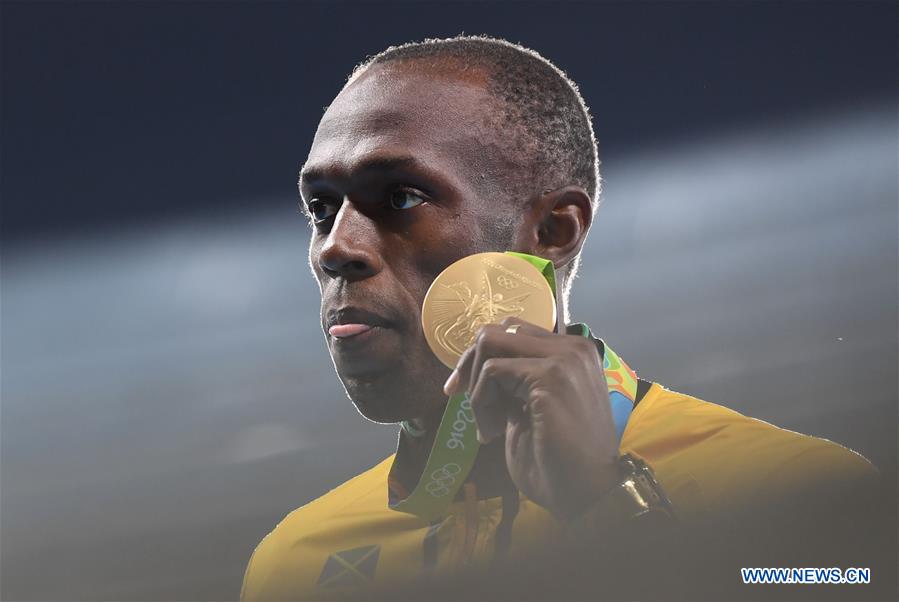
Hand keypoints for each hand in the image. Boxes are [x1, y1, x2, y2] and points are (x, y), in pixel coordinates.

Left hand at [443, 317, 619, 519]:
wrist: (585, 493)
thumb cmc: (558, 459)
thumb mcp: (530, 405)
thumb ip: (513, 380)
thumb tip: (473, 365)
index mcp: (571, 352)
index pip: (511, 330)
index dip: (481, 359)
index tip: (464, 390)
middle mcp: (572, 346)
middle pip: (496, 330)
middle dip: (471, 367)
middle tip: (468, 405)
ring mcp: (564, 358)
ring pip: (490, 343)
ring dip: (477, 386)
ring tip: (488, 424)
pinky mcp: (550, 376)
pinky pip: (492, 371)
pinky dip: (481, 402)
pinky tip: (492, 432)